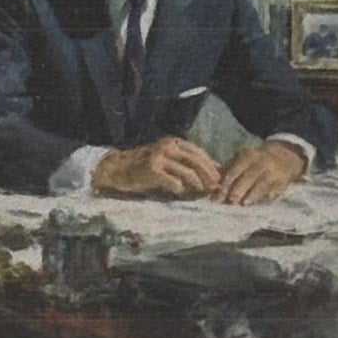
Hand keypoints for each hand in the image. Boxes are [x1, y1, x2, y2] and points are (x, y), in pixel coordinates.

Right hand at [92, 137, 222, 198]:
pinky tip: (183, 195)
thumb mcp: (166, 160)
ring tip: (204, 193)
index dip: (211, 165)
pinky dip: (181, 189)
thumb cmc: (144, 167)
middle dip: (209, 174)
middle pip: (196, 160)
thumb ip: (184, 164)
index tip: (220, 178)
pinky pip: (173, 181)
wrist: (118, 169)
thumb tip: (210, 173)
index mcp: (173, 142)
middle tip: (217, 187)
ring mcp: (159, 156)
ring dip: (198, 183)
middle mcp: (167, 146)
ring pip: (187, 171)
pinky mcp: (152, 169)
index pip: (198, 152)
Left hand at [214, 141, 306, 205]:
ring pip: (259, 187)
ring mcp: (271, 174)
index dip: (225, 184)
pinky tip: (255, 203)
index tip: (218, 195)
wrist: (283, 157)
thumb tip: (214, 184)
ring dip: (250, 196)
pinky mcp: (280, 184)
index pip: (234, 171)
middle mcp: (260, 163)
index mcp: (247, 156)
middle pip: (246, 179)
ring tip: (242, 204)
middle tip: (229, 201)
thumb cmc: (255, 161)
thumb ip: (228, 169)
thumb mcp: (242, 158)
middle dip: (237, 191)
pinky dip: (262, 199)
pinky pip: (270, 192)